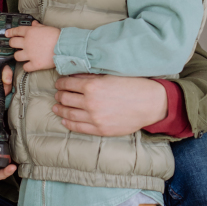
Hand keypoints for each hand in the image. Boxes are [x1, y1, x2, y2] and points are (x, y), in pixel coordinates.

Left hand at [5, 20, 59, 71]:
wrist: (65, 47)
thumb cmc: (57, 36)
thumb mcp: (47, 28)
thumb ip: (38, 27)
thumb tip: (34, 24)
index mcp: (30, 32)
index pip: (16, 31)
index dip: (10, 32)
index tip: (7, 34)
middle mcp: (27, 43)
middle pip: (12, 43)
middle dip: (13, 44)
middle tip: (16, 45)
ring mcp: (30, 54)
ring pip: (16, 56)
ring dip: (19, 55)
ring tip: (23, 56)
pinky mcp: (34, 64)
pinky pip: (25, 67)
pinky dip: (27, 66)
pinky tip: (30, 65)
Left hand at [53, 74, 167, 136]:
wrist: (150, 104)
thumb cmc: (132, 86)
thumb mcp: (110, 76)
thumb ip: (91, 77)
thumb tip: (74, 76)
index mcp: (91, 87)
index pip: (67, 84)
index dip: (61, 83)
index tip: (59, 83)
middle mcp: (90, 103)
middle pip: (66, 99)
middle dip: (59, 96)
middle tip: (57, 94)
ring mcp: (94, 118)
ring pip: (69, 114)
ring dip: (60, 110)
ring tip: (56, 107)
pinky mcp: (100, 129)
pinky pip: (78, 128)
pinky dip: (69, 124)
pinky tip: (65, 121)